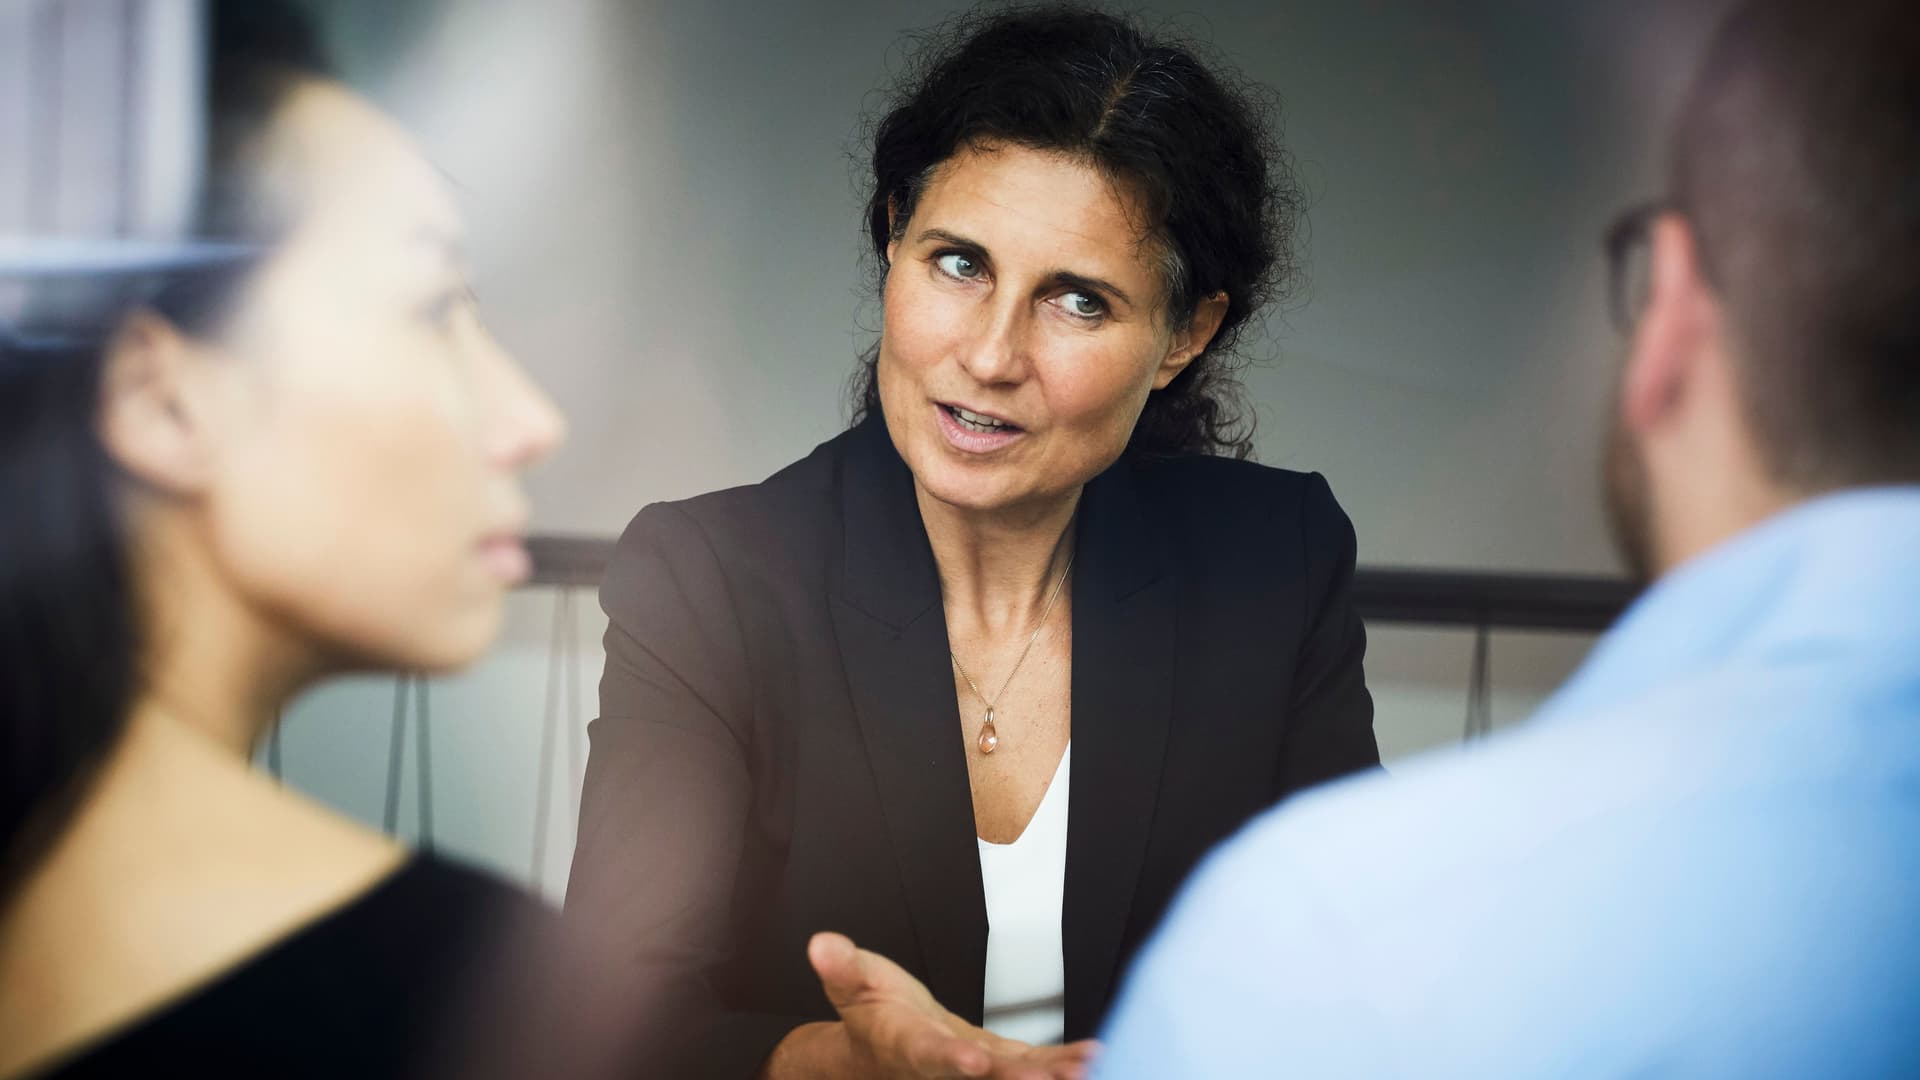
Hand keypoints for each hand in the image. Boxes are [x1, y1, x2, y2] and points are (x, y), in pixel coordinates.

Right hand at [807, 931, 1099, 1079]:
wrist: (881, 1053)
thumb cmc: (872, 1014)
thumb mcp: (852, 982)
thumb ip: (841, 966)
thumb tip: (821, 943)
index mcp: (904, 1044)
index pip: (928, 1053)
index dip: (950, 1059)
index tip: (974, 1062)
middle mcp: (941, 1067)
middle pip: (980, 1077)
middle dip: (1015, 1078)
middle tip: (1050, 1077)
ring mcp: (971, 1072)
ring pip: (1012, 1076)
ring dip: (1049, 1074)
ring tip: (1085, 1068)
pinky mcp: (995, 1067)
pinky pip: (1028, 1066)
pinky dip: (1058, 1063)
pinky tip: (1091, 1057)